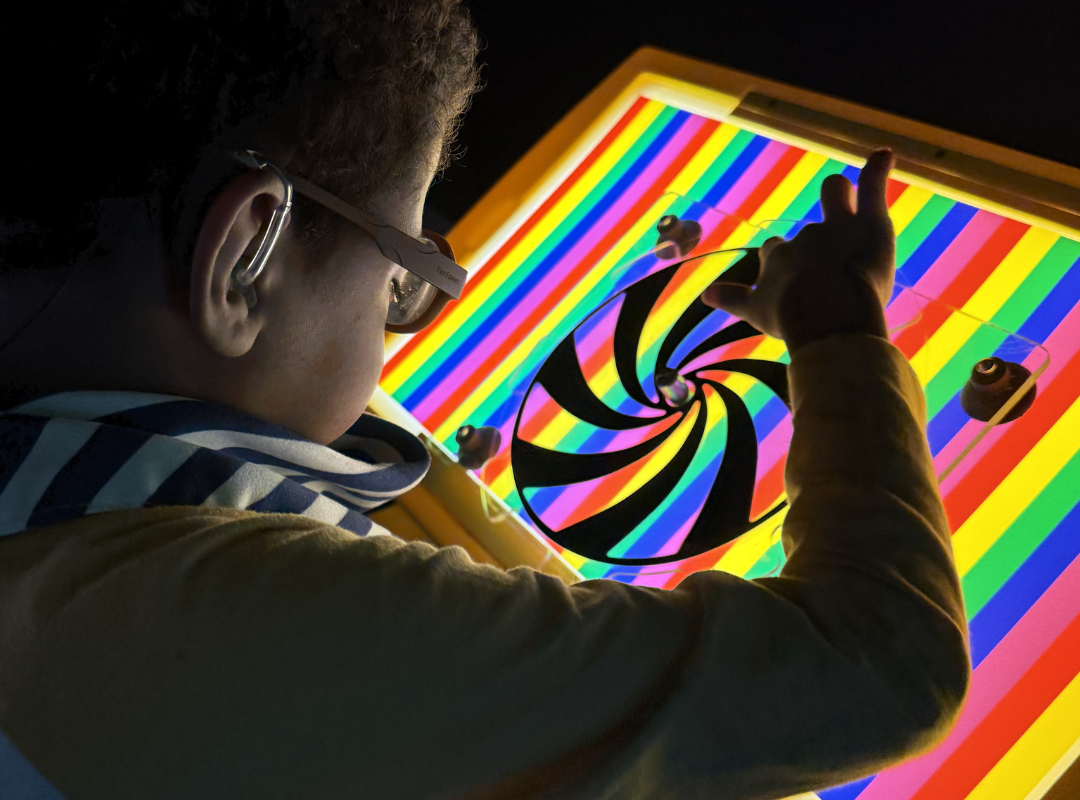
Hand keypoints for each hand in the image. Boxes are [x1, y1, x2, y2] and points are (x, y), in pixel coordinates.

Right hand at [702, 149, 895, 352]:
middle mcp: (803, 237)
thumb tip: (705, 294)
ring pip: (836, 198)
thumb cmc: (792, 318)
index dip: (782, 262)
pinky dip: (877, 168)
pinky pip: (871, 186)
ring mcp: (836, 227)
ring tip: (856, 233)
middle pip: (805, 230)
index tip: (791, 283)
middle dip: (814, 239)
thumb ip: (733, 299)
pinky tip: (884, 155)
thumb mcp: (756, 312)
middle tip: (827, 263)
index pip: (775, 250)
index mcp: (777, 257)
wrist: (825, 312)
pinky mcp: (868, 222)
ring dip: (841, 202)